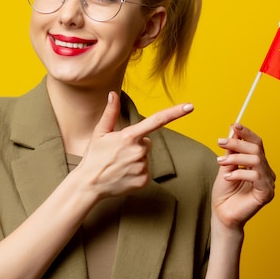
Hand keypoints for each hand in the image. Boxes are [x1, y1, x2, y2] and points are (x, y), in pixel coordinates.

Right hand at [77, 91, 193, 198]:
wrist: (90, 184)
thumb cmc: (94, 157)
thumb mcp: (100, 132)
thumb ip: (110, 112)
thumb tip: (112, 93)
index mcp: (130, 136)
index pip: (157, 120)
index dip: (175, 112)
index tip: (190, 106)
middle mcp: (139, 151)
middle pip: (148, 143)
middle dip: (137, 145)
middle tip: (119, 153)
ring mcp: (142, 167)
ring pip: (146, 158)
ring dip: (136, 160)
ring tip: (119, 165)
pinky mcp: (143, 181)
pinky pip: (146, 172)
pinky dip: (137, 173)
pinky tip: (124, 174)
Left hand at [212, 123, 275, 230]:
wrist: (222, 215)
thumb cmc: (224, 194)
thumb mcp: (226, 167)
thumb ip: (231, 151)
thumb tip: (233, 131)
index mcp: (258, 165)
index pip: (257, 143)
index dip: (247, 133)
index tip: (234, 125)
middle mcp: (266, 172)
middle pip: (257, 149)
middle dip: (237, 143)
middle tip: (220, 142)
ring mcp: (268, 183)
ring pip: (256, 160)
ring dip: (236, 158)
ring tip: (220, 162)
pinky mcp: (267, 193)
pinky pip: (256, 176)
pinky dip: (240, 173)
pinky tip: (228, 178)